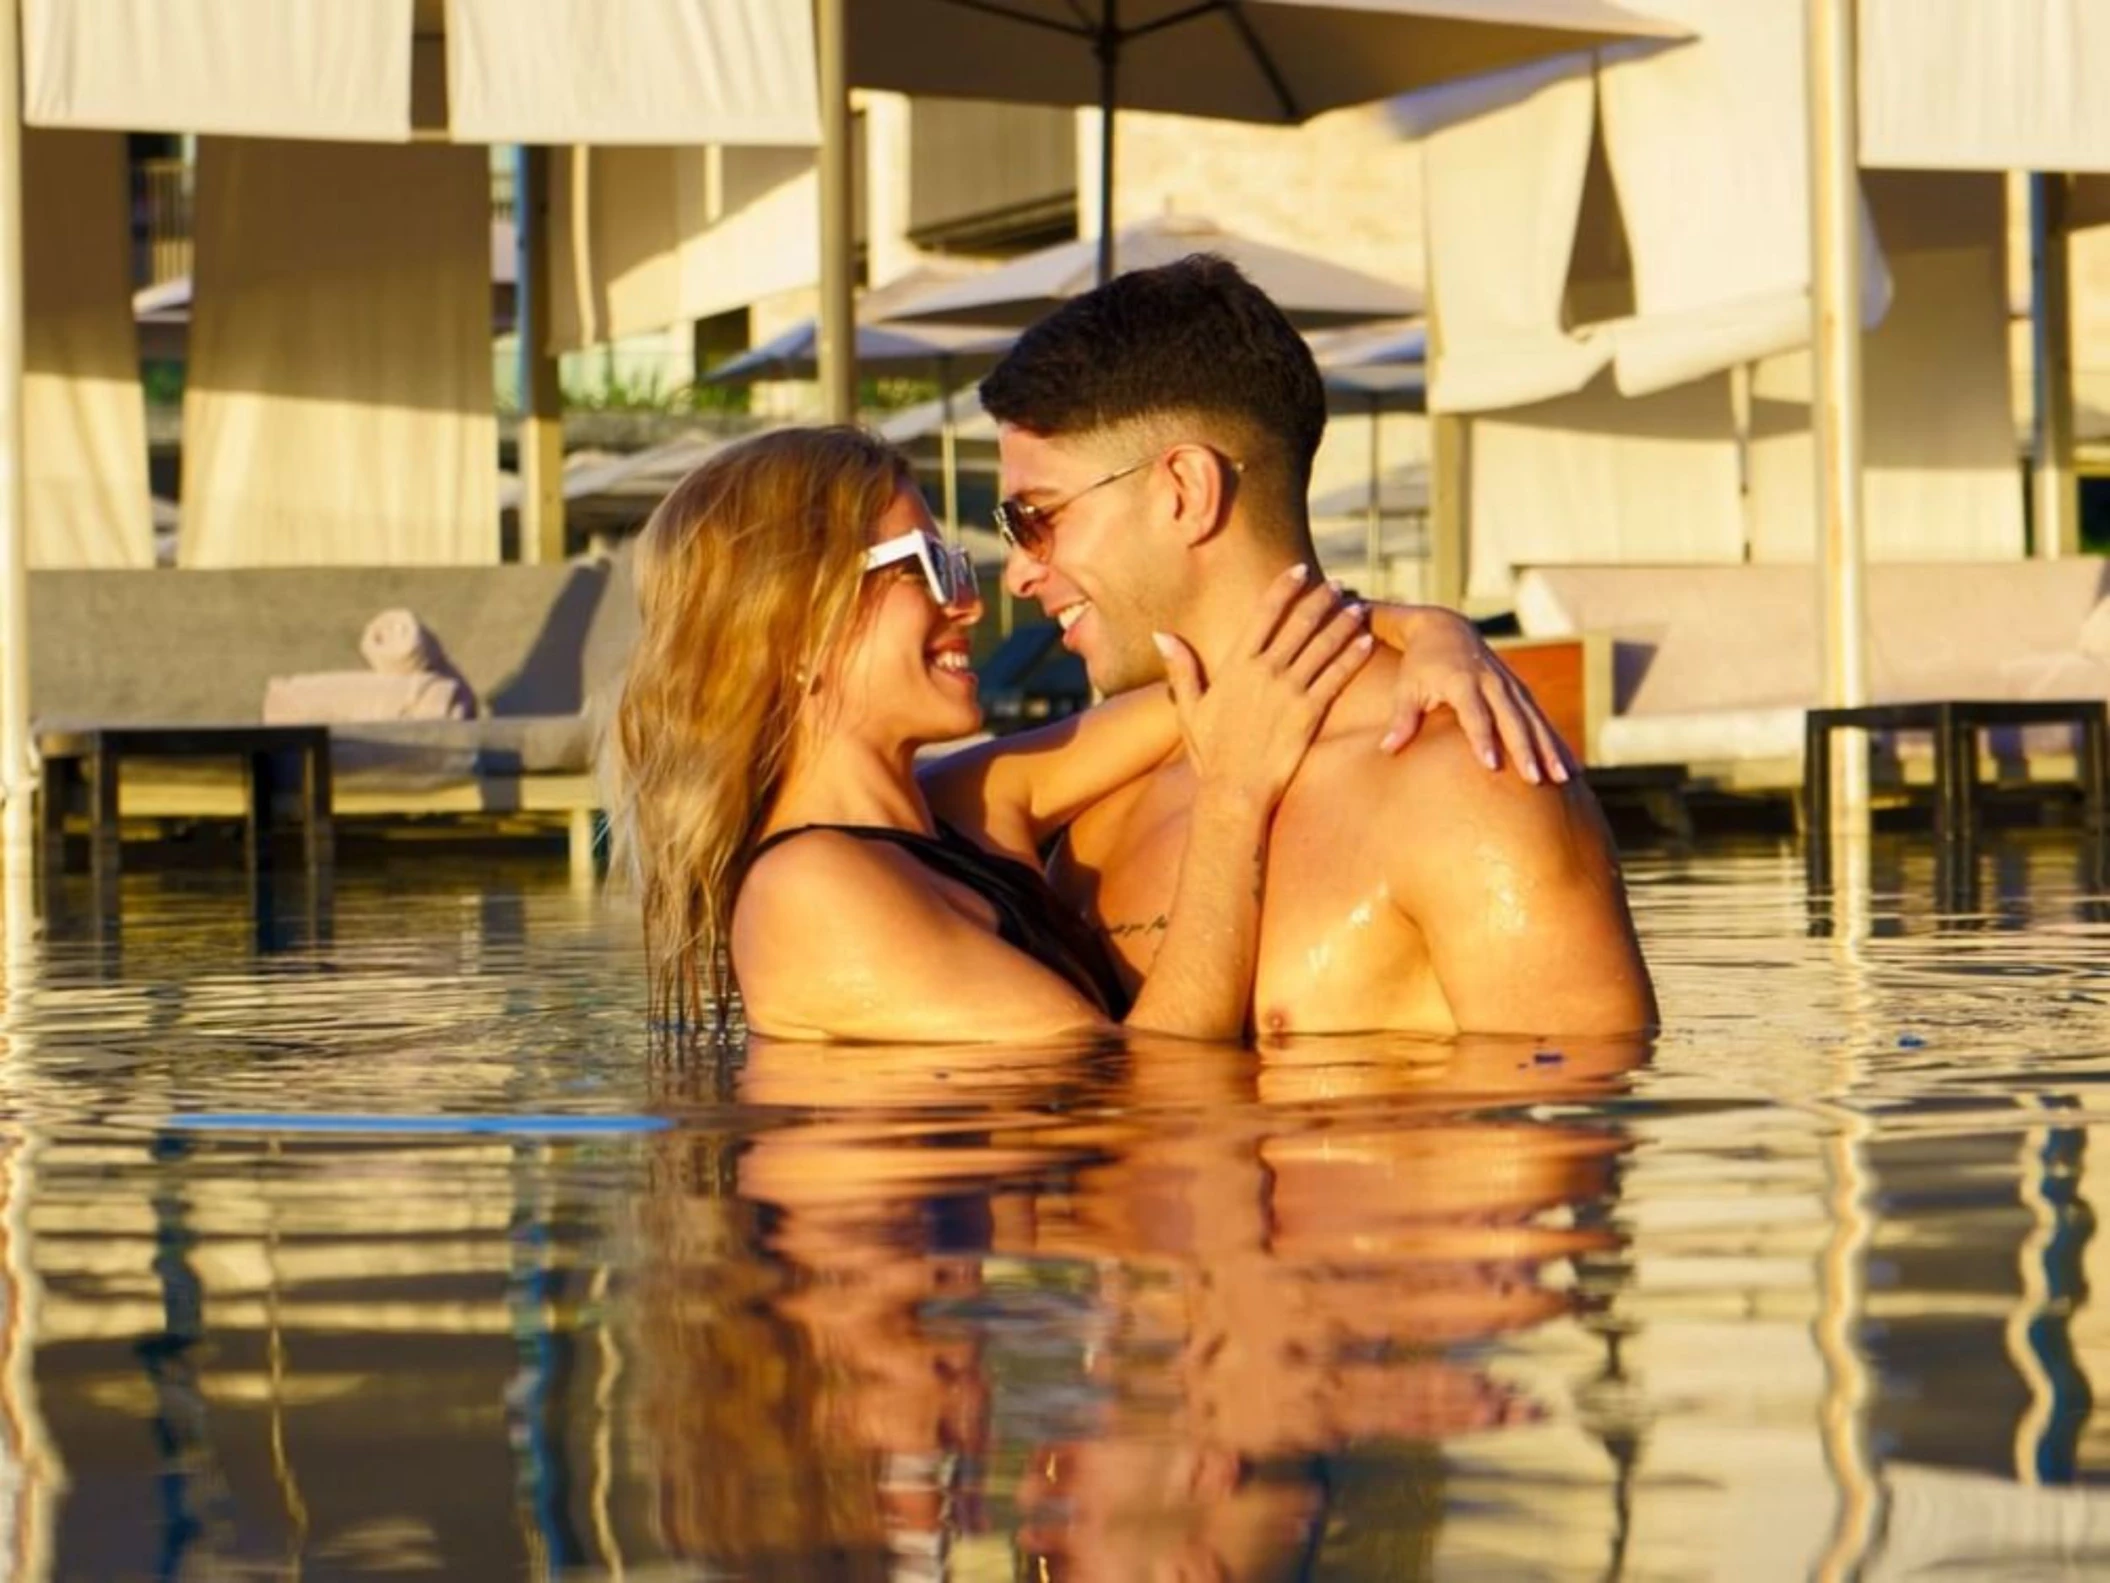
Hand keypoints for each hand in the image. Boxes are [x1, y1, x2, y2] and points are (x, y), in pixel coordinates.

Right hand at [1155, 566, 1372, 809]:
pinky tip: (1366, 642)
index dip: (1285, 588)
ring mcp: (1288, 691)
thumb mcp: (1189, 708)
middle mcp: (1264, 671)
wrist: (1233, 790)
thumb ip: (1181, 668)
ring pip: (1322, 646)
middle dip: (1322, 599)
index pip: (1264, 614)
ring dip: (1343, 623)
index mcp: (1236, 666)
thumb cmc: (1210, 752)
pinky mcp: (1309, 713)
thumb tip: (1162, 634)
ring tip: (1359, 608)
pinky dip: (1352, 657)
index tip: (1300, 570)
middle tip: (1339, 585)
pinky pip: (1336, 677)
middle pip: (1300, 624)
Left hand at [1370, 603, 1570, 783]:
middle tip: (1535, 778)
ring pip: (1533, 720)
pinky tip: (1569, 768)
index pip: (1475, 713)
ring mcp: (1509, 686)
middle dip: (1524, 749)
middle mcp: (1491, 682)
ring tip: (1561, 778)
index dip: (1483, 737)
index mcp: (1462, 681)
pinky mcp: (1520, 691)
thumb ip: (1401, 718)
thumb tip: (1387, 749)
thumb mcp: (1407, 687)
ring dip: (1548, 748)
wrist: (1446, 627)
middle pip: (1512, 719)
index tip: (1491, 764)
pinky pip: (1541, 719)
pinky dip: (1555, 742)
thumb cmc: (1420, 663)